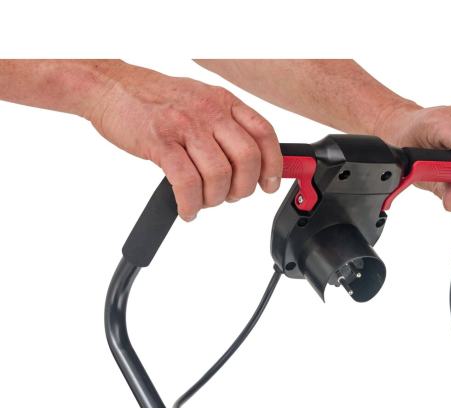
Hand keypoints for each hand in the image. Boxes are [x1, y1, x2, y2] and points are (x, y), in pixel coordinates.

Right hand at [86, 62, 281, 220]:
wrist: (109, 85)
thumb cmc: (155, 99)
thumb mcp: (201, 102)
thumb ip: (227, 126)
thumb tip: (253, 161)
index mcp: (223, 101)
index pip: (264, 134)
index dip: (273, 165)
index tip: (269, 186)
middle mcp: (209, 111)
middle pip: (247, 159)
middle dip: (243, 189)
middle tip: (230, 197)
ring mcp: (184, 125)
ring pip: (218, 175)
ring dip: (214, 199)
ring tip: (203, 201)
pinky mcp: (160, 141)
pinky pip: (186, 182)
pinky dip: (190, 204)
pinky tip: (187, 209)